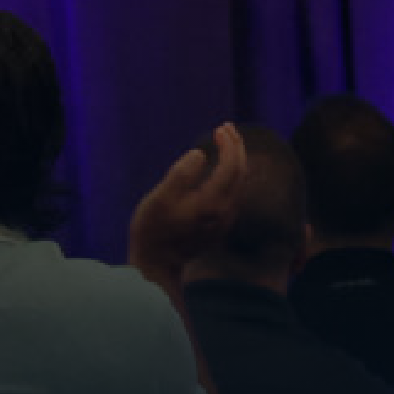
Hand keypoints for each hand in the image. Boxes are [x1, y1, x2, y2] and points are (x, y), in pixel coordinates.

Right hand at [130, 123, 249, 280]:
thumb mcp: (160, 199)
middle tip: (227, 127)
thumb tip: (200, 154)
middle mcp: (225, 211)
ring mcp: (224, 220)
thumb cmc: (153, 231)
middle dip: (236, 147)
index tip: (220, 128)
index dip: (229, 144)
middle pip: (241, 172)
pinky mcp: (220, 226)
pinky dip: (232, 174)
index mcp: (213, 202)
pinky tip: (223, 168)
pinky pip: (234, 192)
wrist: (157, 266)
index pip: (231, 165)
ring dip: (235, 160)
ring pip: (239, 183)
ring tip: (227, 141)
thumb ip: (181, 174)